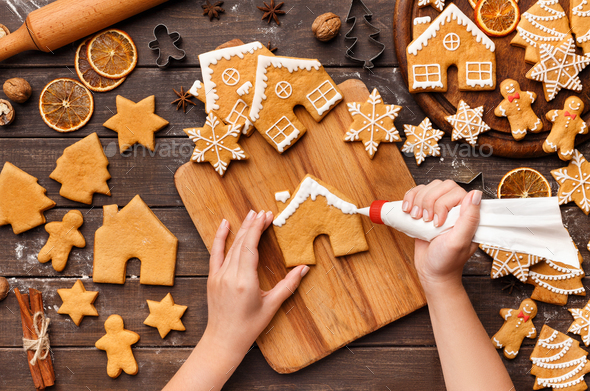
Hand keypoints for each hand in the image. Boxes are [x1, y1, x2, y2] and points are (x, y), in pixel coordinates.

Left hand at [204, 210, 308, 353]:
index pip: (250, 247)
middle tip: (263, 212)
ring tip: (250, 214)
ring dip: (241, 229)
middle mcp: (229, 275)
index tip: (266, 216)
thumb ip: (288, 285)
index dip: (258, 229)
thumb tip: (304, 268)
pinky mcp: (212, 278)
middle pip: (242, 243)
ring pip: (230, 246)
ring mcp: (218, 276)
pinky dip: (219, 237)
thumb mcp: (272, 305)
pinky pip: (215, 253)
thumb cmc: (249, 326)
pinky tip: (224, 224)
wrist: (224, 340)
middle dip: (253, 225)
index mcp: (245, 281)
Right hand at [402, 180, 481, 289]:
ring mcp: (440, 208)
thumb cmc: (447, 261)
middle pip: (440, 186)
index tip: (438, 223)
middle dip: (428, 201)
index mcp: (468, 214)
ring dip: (417, 200)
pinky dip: (409, 198)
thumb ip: (469, 219)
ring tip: (416, 217)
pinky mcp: (426, 210)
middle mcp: (456, 208)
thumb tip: (476, 194)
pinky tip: (407, 210)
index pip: (455, 192)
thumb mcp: (458, 242)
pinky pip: (417, 193)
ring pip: (428, 187)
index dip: (442, 204)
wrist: (431, 272)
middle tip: (425, 221)